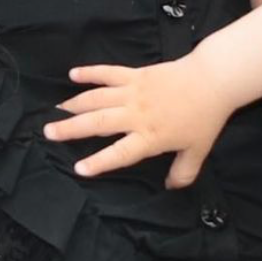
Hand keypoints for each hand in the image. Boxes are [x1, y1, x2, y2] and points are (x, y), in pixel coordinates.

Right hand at [44, 57, 226, 186]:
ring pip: (97, 98)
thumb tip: (171, 188)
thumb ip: (183, 172)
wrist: (213, 80)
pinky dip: (90, 72)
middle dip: (71, 129)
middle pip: (98, 123)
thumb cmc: (205, 117)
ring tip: (56, 111)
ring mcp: (134, 92)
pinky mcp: (136, 74)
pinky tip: (73, 75)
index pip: (120, 153)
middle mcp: (137, 115)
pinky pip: (109, 72)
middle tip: (48, 132)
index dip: (99, 162)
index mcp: (150, 137)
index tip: (78, 169)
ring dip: (75, 104)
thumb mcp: (198, 151)